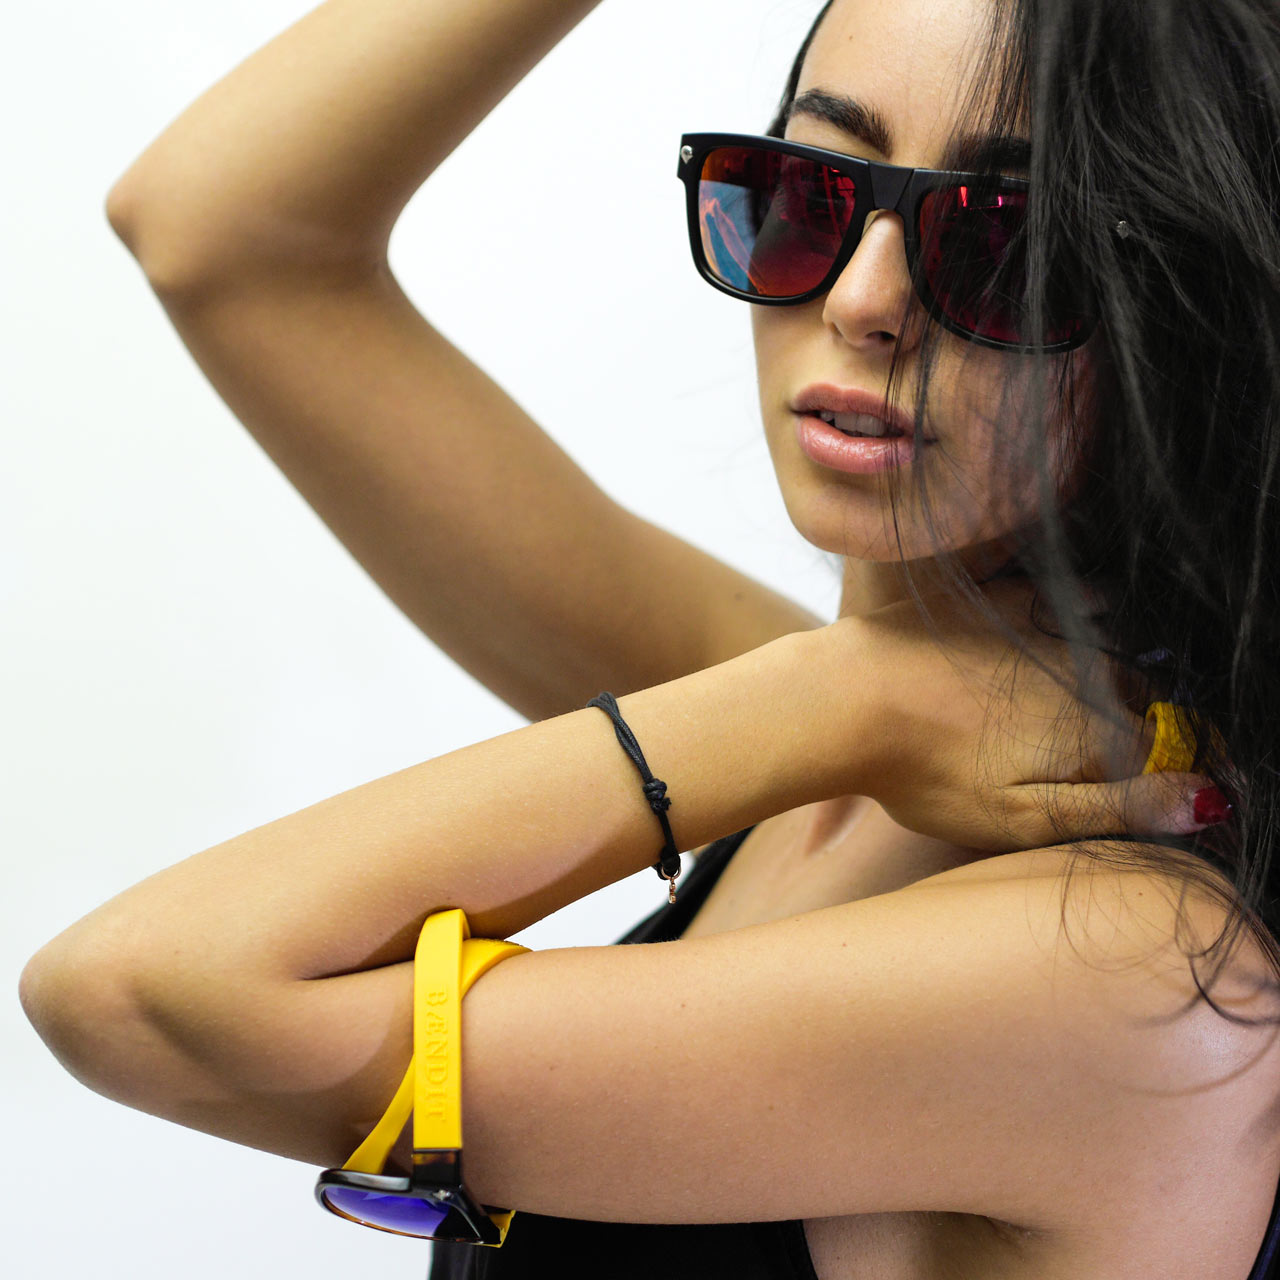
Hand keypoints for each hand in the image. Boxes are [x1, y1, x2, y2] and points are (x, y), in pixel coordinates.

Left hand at [825, 577, 1216, 851]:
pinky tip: (1066, 630)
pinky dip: (1084, 613)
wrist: (847, 699)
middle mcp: (1088, 672)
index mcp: (1097, 732)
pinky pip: (1073, 596)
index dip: (1175, 775)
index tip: (1158, 791)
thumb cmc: (925, 771)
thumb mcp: (1021, 816)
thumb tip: (1206, 801)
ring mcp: (1048, 629)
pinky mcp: (1006, 598)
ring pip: (1111, 652)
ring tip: (1066, 708)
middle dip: (1140, 729)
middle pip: (1143, 703)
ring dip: (1110, 677)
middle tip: (1091, 756)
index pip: (1176, 751)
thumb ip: (1118, 807)